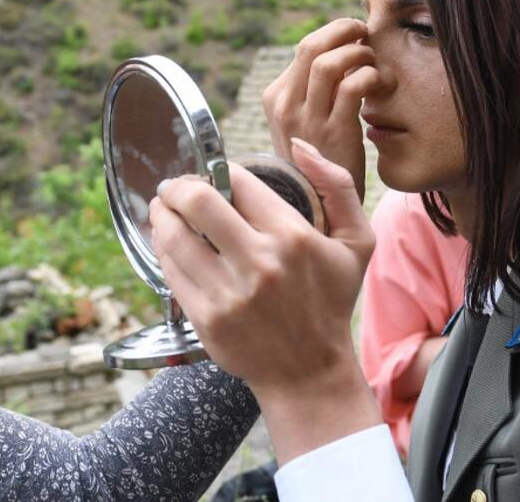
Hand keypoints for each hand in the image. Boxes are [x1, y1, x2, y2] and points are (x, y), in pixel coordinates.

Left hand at [150, 138, 381, 462]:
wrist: (310, 373)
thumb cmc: (331, 303)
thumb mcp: (358, 242)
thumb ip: (338, 185)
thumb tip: (301, 147)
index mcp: (294, 236)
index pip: (238, 181)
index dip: (220, 170)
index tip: (214, 174)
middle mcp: (260, 262)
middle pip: (197, 202)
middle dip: (177, 187)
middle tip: (174, 188)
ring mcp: (229, 293)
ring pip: (174, 235)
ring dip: (161, 215)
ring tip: (163, 210)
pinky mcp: (206, 318)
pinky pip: (170, 270)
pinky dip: (162, 249)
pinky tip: (167, 242)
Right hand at [262, 18, 380, 200]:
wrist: (319, 206)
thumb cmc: (318, 161)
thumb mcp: (301, 123)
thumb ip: (313, 90)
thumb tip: (341, 50)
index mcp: (276, 98)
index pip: (305, 47)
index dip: (335, 34)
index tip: (355, 36)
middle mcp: (285, 105)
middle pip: (311, 45)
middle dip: (344, 30)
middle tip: (365, 32)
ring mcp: (307, 120)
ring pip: (329, 62)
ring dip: (358, 52)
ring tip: (372, 60)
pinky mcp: (334, 133)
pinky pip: (352, 86)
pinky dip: (370, 75)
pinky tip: (381, 82)